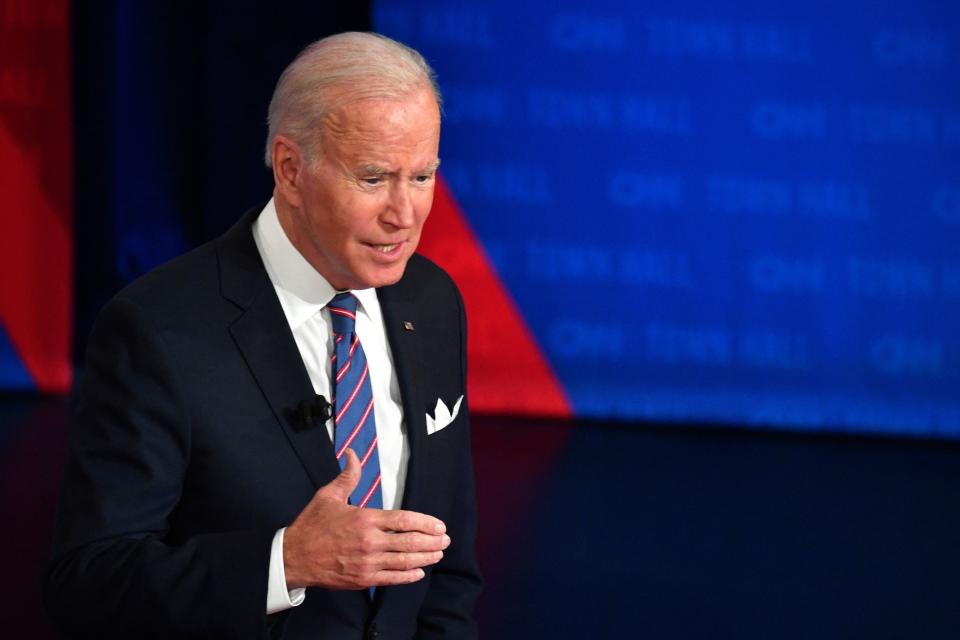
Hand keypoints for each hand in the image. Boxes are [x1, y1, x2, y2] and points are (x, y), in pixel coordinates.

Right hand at [283, 448, 449, 589]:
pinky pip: (392, 579)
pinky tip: (420, 572)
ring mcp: (367, 563)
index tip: (439, 525)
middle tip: (445, 540)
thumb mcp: (328, 496)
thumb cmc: (311, 525)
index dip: (426, 523)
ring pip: (405, 561)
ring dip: (426, 558)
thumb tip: (352, 453)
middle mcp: (369, 542)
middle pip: (410, 542)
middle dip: (432, 541)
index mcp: (364, 518)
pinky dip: (408, 576)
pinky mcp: (362, 579)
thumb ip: (348, 476)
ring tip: (439, 554)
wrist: (293, 557)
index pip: (404, 520)